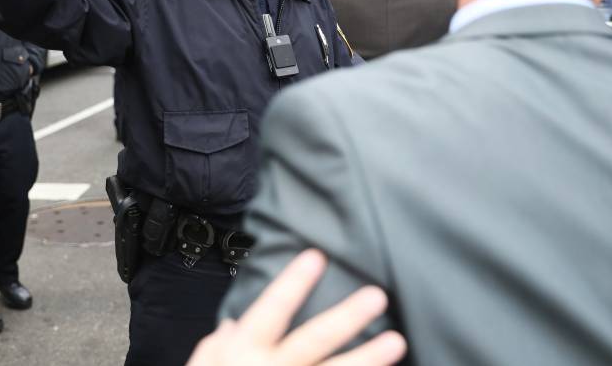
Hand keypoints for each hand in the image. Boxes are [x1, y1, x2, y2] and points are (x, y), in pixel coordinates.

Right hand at [186, 250, 405, 365]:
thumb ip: (215, 347)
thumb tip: (230, 325)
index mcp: (242, 355)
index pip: (270, 311)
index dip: (293, 284)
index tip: (317, 256)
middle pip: (314, 340)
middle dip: (347, 318)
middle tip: (376, 296)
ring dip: (367, 359)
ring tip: (396, 342)